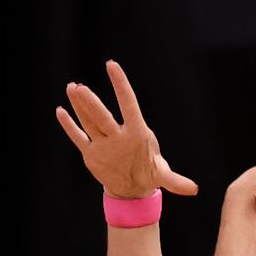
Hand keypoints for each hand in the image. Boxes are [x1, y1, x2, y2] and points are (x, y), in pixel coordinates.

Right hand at [56, 60, 197, 199]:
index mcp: (136, 133)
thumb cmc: (149, 173)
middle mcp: (117, 134)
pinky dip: (70, 126)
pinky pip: (79, 137)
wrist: (132, 188)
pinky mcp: (92, 153)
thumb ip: (175, 181)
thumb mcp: (162, 176)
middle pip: (102, 116)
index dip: (121, 86)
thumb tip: (194, 189)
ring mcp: (103, 142)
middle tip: (80, 87)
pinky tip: (61, 111)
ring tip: (72, 88)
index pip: (128, 105)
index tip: (111, 65)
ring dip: (79, 107)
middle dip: (91, 103)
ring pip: (89, 122)